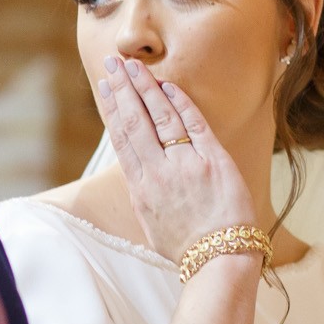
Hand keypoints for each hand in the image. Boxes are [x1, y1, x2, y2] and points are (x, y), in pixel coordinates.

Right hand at [95, 56, 257, 262]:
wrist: (219, 260)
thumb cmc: (187, 247)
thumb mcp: (152, 224)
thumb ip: (144, 194)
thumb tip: (137, 174)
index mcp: (141, 188)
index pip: (122, 137)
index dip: (112, 108)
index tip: (104, 86)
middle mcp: (158, 172)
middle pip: (136, 121)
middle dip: (123, 88)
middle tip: (113, 63)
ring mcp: (185, 165)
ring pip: (161, 117)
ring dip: (147, 88)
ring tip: (135, 66)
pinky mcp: (213, 161)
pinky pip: (193, 125)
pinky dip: (181, 103)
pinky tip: (168, 86)